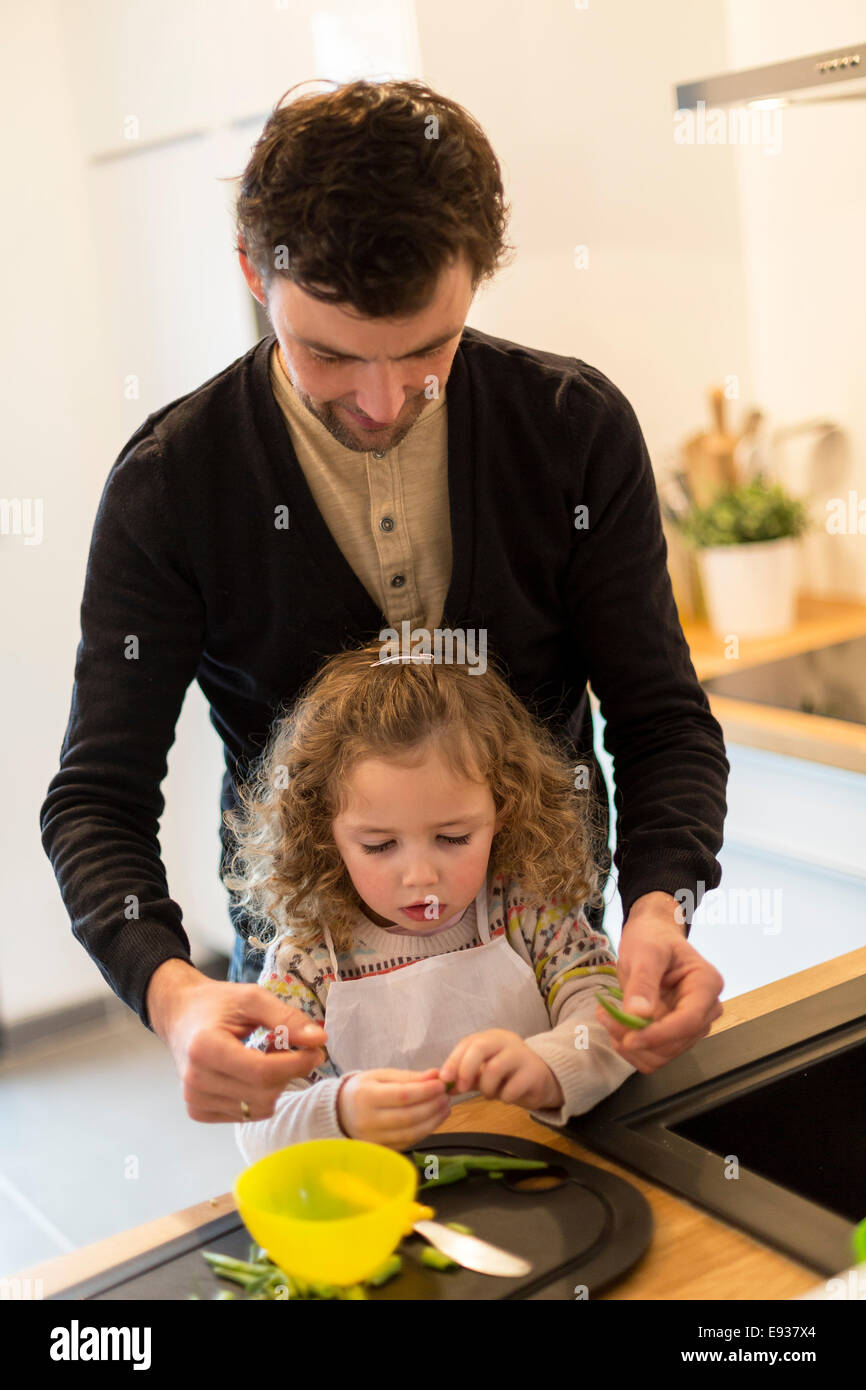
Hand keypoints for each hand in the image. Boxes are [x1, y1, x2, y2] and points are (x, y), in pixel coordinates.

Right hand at [147, 962, 329, 1122]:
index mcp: (205, 1048)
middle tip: (292, 1049)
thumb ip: (286, 1018)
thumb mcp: (252, 998)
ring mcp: (194, 1099)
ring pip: (258, 1109)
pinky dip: (259, 1096)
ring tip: (267, 1058)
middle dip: (289, 1073)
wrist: (180, 1015)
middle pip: (263, 1093)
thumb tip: (319, 1040)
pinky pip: (246, 1115)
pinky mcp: (198, 1111)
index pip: (262, 1072)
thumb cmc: (216, 1003)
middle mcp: (195, 1080)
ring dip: (275, 1086)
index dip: (296, 1064)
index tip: (316, 1051)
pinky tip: (252, 1074)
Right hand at [337, 1069, 450, 1146]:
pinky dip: (425, 1132)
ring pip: (410, 1133)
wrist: (340, 1113)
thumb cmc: (363, 1089)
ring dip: (433, 1121)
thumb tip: (435, 1075)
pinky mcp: (381, 1150)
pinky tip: (434, 1120)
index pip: (402, 1096)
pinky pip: (408, 1143)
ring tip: (445, 1108)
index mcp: (365, 1097)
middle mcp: (368, 1121)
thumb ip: (408, 1077)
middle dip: (432, 1106)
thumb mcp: (381, 1076)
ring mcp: (374, 1139)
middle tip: (446, 1096)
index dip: (425, 1091)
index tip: (441, 1084)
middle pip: (408, 1117)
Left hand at [438, 1029, 563, 1110]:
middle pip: (480, 1048)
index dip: (453, 1060)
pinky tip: (508, 1096)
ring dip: (487, 1088)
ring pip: (494, 1069)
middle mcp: (506, 1041)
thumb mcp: (484, 1073)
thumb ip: (464, 1077)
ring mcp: (522, 1055)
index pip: (468, 1043)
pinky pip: (511, 1088)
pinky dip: (504, 1097)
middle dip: (466, 1069)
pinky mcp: (534, 1073)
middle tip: (462, 1088)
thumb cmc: (509, 1074)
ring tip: (491, 1094)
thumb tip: (442, 1085)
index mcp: (491, 1038)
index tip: (444, 1079)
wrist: (543, 1079)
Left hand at [599, 893, 723, 1073]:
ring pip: (663, 1054)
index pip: (689, 1021)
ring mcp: (691, 1025)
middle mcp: (706, 1009)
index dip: (659, 1035)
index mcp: (707, 984)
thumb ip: (643, 982)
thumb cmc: (652, 939)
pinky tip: (618, 1025)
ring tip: (608, 1016)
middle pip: (676, 1042)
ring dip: (631, 1044)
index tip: (628, 1039)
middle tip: (605, 1015)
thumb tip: (639, 1015)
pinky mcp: (675, 1034)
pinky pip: (654, 1055)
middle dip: (638, 1037)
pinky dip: (632, 1047)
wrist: (652, 937)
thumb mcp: (644, 952)